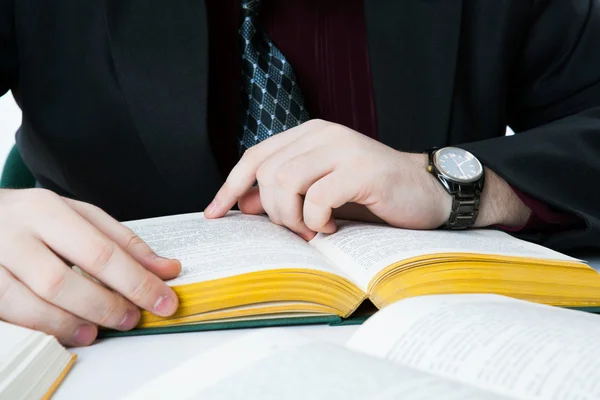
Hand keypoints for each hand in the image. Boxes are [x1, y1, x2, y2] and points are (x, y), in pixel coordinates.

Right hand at [0, 189, 180, 345]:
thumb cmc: (34, 219)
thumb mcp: (80, 217)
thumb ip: (123, 243)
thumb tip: (166, 269)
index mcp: (46, 210)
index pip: (100, 252)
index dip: (136, 282)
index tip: (164, 300)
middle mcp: (15, 235)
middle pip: (63, 281)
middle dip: (106, 306)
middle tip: (131, 318)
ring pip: (34, 303)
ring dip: (73, 323)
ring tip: (98, 330)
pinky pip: (13, 316)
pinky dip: (45, 328)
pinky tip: (67, 331)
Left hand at [204, 119, 453, 238]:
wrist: (426, 192)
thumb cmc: (371, 195)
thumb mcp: (320, 193)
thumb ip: (284, 194)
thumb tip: (243, 204)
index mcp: (309, 134)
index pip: (254, 156)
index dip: (230, 187)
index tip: (215, 214)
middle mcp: (322, 133)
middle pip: (266, 172)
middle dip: (272, 211)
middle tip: (297, 229)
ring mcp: (342, 147)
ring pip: (285, 182)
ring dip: (292, 218)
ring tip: (314, 229)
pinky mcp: (361, 168)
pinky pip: (317, 198)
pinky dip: (317, 222)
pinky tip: (332, 228)